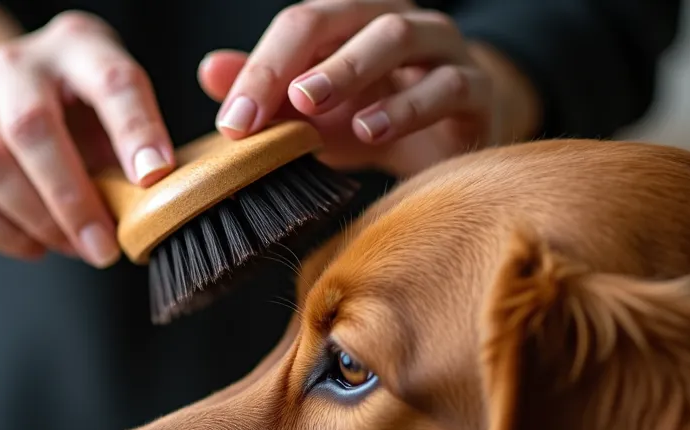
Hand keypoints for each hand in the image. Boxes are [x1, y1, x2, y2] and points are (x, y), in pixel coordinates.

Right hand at [0, 11, 174, 264]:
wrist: (3, 99)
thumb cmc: (81, 111)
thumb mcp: (117, 109)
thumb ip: (137, 147)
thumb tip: (158, 207)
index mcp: (76, 48)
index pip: (109, 80)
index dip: (135, 128)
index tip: (155, 175)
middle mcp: (14, 66)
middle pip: (30, 127)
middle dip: (72, 198)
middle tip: (105, 247)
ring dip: (39, 221)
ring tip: (78, 247)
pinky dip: (5, 236)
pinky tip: (39, 245)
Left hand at [199, 0, 539, 176]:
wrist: (456, 153)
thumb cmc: (376, 124)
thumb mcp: (315, 116)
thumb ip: (269, 96)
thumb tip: (209, 71)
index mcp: (354, 22)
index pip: (301, 25)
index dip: (260, 69)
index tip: (230, 124)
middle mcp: (399, 22)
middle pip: (344, 16)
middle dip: (293, 62)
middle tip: (254, 112)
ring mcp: (444, 51)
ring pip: (399, 35)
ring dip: (349, 68)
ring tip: (309, 108)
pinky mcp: (479, 91)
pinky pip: (447, 85)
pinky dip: (407, 109)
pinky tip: (370, 132)